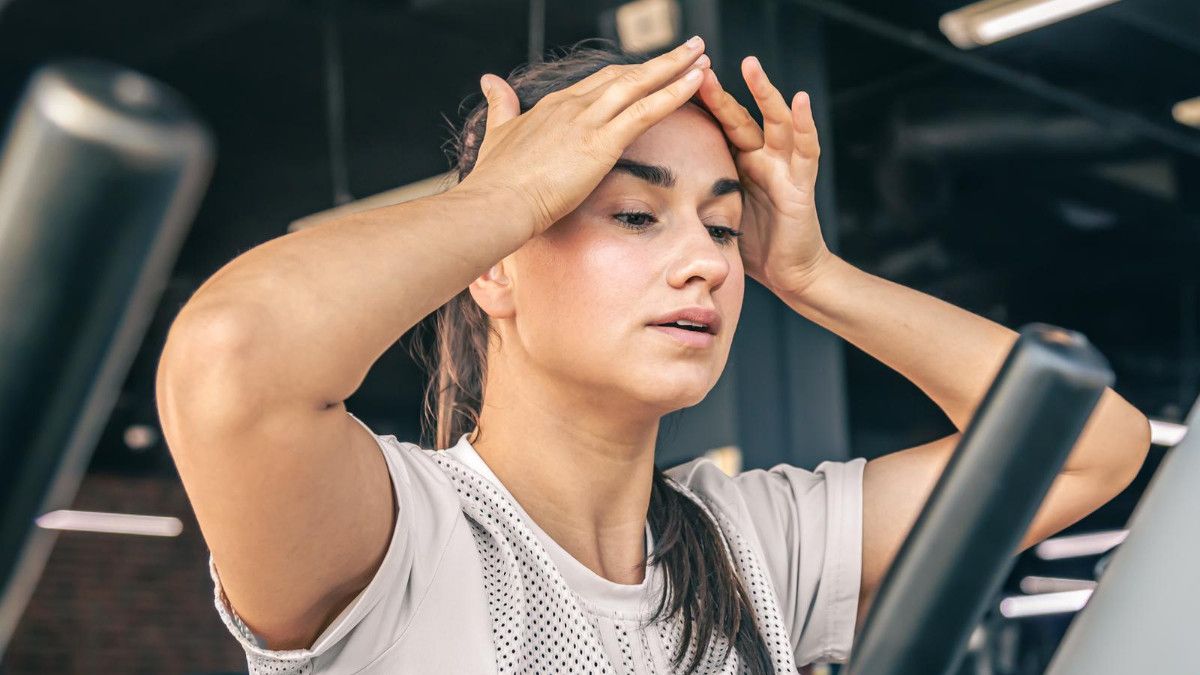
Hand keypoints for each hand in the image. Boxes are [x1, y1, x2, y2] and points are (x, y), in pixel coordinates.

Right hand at [455, 38, 711, 238]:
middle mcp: (573, 105)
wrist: (494, 202)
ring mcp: (588, 120)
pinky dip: (674, 92)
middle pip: (624, 75)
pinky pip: (647, 110)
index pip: (598, 82)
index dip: (628, 74)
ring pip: (641, 84)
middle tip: (689, 48)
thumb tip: (488, 80)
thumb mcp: (496, 134)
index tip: (649, 68)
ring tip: (702, 54)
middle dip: (659, 62)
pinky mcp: (601, 142)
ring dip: (675, 67)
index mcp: (553, 106)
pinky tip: (696, 81)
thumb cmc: (494, 181)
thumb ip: (500, 105)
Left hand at [696, 56, 831, 297]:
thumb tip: (647, 196)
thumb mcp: (715, 215)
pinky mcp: (802, 181)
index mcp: (738, 163)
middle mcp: (761, 157)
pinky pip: (807, 148)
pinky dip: (805, 124)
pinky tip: (801, 100)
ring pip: (775, 120)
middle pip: (738, 117)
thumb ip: (694, 197)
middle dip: (720, 92)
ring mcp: (784, 166)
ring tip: (751, 65)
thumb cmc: (754, 245)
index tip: (672, 85)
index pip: (715, 128)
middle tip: (698, 66)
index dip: (697, 107)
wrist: (790, 273)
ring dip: (764, 91)